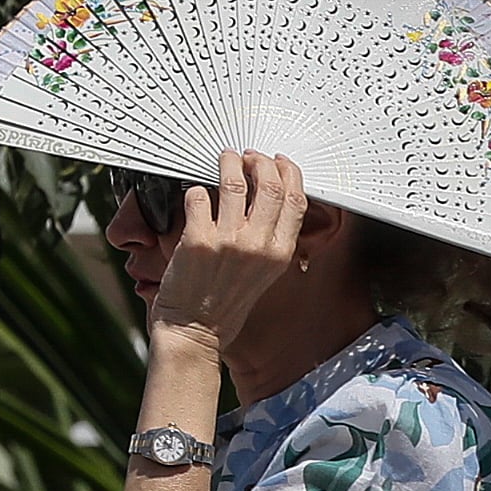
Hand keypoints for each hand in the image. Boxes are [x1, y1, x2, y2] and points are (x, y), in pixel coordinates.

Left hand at [150, 149, 307, 353]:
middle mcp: (258, 246)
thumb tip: (264, 200)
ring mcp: (228, 242)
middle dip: (260, 162)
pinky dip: (197, 189)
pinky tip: (196, 193)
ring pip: (235, 183)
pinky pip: (200, 197)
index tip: (279, 162)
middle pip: (270, 185)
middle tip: (247, 158)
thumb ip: (268, 240)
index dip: (289, 173)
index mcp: (279, 253)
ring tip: (224, 160)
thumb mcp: (262, 274)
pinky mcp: (198, 240)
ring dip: (229, 164)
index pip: (296, 200)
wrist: (193, 332)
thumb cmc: (223, 306)